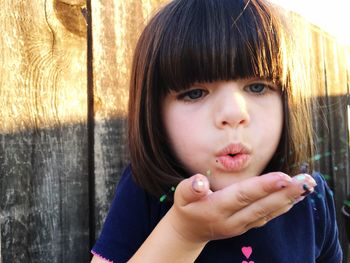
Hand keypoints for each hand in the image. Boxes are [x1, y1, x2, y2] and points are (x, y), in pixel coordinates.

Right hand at [167, 172, 315, 243]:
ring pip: (268, 213)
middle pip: (262, 206)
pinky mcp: (246, 227)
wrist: (189, 232)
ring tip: (307, 187)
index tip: (284, 177)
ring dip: (289, 200)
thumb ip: (190, 188)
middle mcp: (232, 219)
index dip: (263, 187)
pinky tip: (295, 198)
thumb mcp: (181, 196)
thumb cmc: (186, 208)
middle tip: (307, 181)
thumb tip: (200, 181)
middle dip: (286, 193)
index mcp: (217, 208)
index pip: (243, 195)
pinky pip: (267, 217)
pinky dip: (282, 207)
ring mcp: (241, 226)